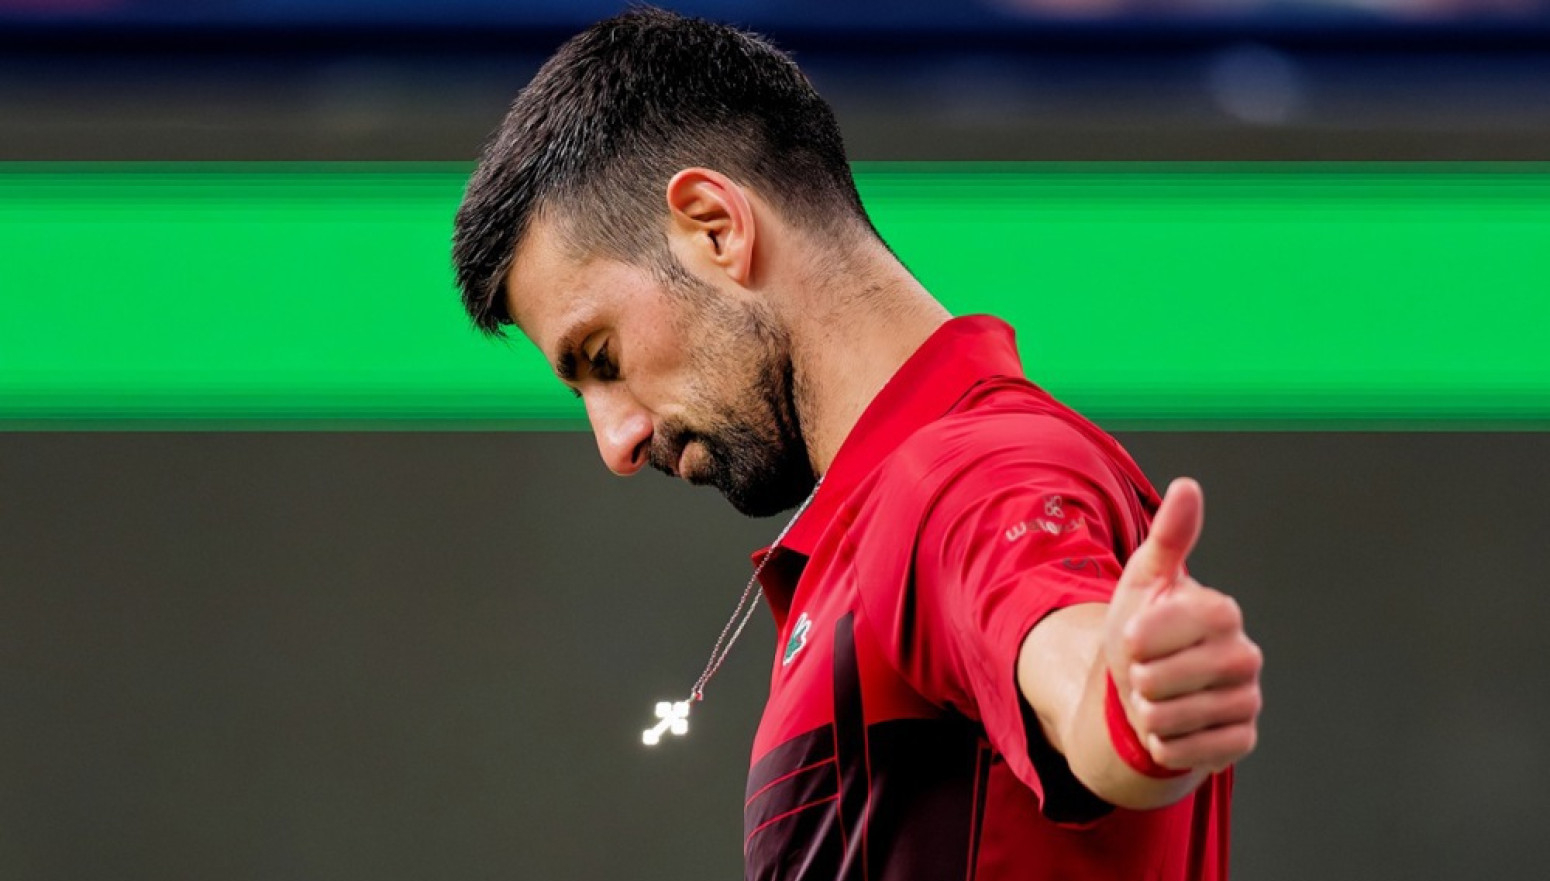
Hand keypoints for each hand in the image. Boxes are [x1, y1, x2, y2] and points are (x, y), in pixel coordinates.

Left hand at [1104, 478, 1262, 773]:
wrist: (1146, 690)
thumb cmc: (1143, 629)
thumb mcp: (1145, 580)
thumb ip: (1168, 537)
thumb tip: (1188, 485)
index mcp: (1222, 611)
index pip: (1162, 631)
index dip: (1135, 638)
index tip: (1132, 636)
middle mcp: (1245, 655)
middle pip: (1161, 680)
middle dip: (1137, 679)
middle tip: (1145, 673)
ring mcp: (1248, 700)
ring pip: (1170, 718)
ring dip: (1146, 713)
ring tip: (1155, 698)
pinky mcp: (1242, 740)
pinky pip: (1185, 751)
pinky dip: (1163, 744)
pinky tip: (1170, 727)